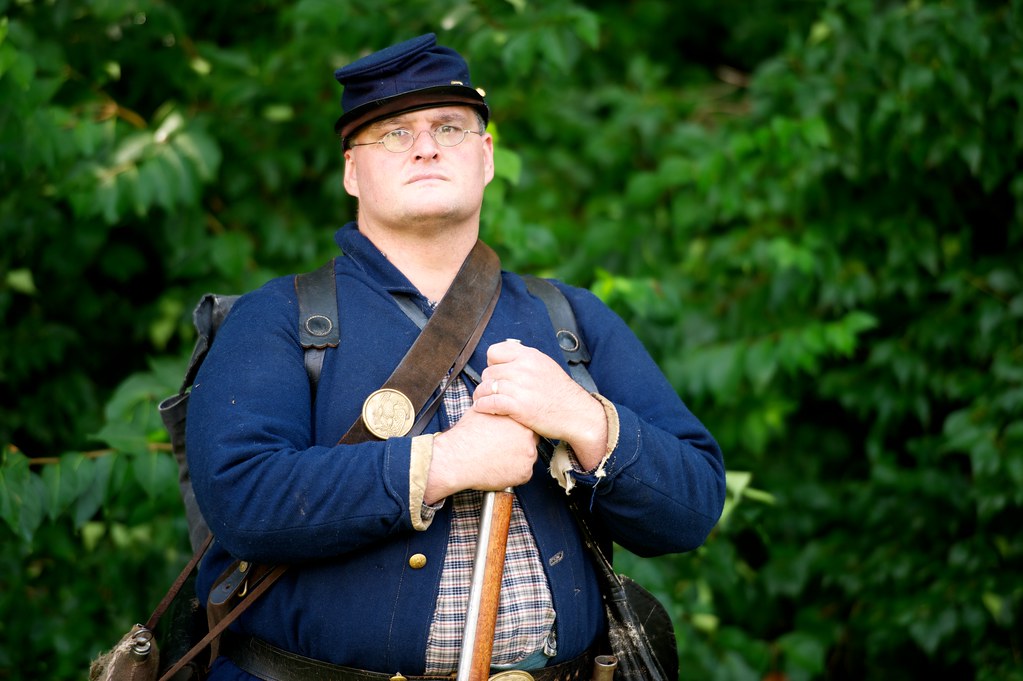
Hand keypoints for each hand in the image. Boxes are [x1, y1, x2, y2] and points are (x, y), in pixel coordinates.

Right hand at [425, 406, 538, 502]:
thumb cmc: (467, 435)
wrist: (458, 458)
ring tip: (498, 458)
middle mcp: (528, 438)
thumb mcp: (482, 410)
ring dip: (517, 459)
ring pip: (527, 458)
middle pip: (530, 441)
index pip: (527, 424)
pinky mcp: (524, 474)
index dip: (517, 430)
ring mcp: (528, 457)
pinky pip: (523, 473)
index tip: (508, 435)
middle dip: (519, 444)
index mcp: (519, 420)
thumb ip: (496, 407)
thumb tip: (494, 402)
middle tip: (502, 448)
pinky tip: (499, 468)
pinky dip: (513, 473)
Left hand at [472, 340, 607, 468]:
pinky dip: (482, 406)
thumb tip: (507, 357)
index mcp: (530, 356)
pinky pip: (490, 402)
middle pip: (489, 371)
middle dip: (487, 382)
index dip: (491, 363)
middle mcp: (524, 368)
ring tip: (481, 400)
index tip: (496, 373)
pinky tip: (481, 409)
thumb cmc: (562, 394)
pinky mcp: (519, 406)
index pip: (494, 351)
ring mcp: (521, 387)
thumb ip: (527, 361)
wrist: (577, 414)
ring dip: (481, 395)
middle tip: (490, 391)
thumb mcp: (546, 366)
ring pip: (486, 387)